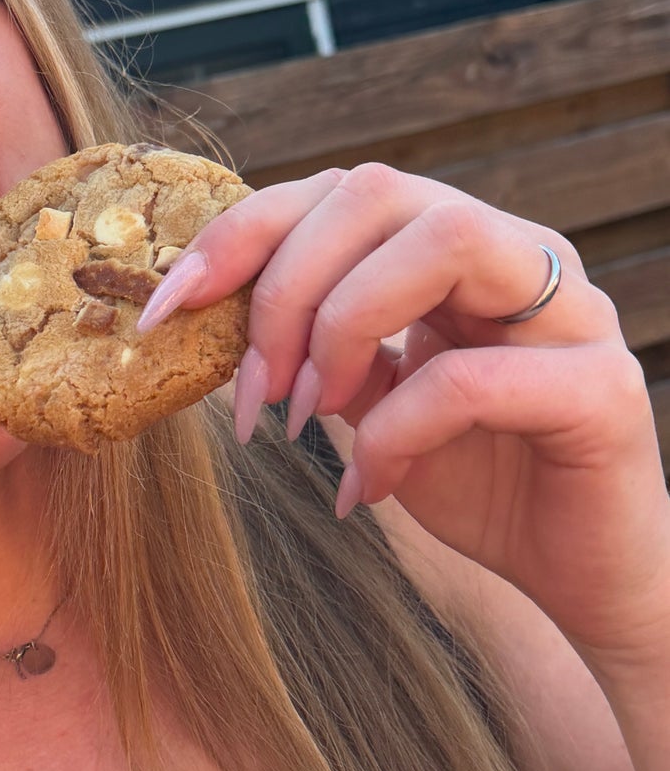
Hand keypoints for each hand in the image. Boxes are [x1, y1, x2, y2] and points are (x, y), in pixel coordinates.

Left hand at [139, 163, 669, 666]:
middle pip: (380, 191)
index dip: (242, 234)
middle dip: (286, 286)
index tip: (166, 309)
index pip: (339, 191)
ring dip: (344, 325)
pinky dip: (394, 430)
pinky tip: (368, 488)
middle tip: (252, 392)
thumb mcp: (369, 404)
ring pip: (444, 239)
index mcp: (458, 247)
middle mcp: (520, 254)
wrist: (582, 580)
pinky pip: (473, 376)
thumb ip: (316, 349)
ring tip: (306, 415)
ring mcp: (572, 312)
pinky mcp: (604, 389)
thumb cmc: (476, 481)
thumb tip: (205, 319)